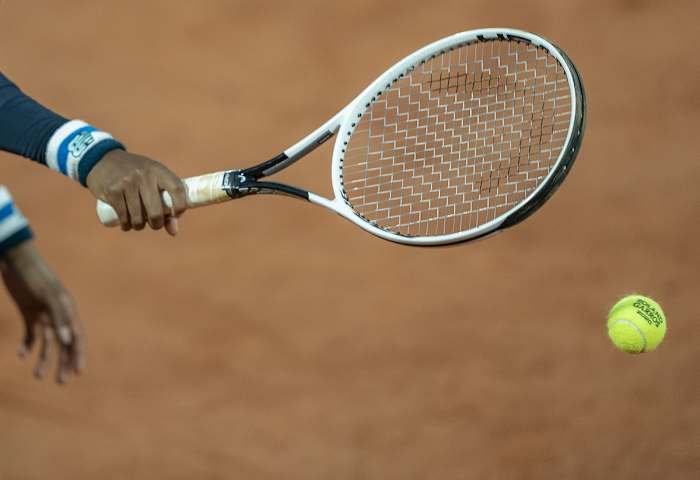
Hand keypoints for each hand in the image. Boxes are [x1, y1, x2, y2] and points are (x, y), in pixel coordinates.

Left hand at [1, 241, 83, 383]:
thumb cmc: (34, 276)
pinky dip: (27, 345)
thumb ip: (60, 317)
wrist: (15, 259)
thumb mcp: (47, 295)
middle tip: (61, 382)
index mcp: (68, 310)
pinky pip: (31, 334)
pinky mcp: (29, 312)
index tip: (78, 372)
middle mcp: (58, 315)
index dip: (78, 355)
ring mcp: (44, 314)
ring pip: (47, 342)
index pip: (76, 337)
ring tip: (38, 376)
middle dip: (63, 363)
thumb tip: (67, 341)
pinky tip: (21, 355)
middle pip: (64, 343)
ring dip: (43, 359)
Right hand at [86, 150, 186, 234]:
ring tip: (139, 223)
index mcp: (158, 170)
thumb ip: (166, 202)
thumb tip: (174, 232)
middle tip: (155, 224)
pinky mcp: (113, 191)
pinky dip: (126, 225)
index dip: (180, 206)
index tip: (177, 214)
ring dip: (139, 226)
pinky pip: (123, 217)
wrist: (103, 159)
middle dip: (157, 224)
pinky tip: (127, 224)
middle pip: (156, 212)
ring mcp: (127, 183)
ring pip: (138, 218)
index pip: (177, 189)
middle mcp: (144, 175)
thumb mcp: (153, 179)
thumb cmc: (137, 174)